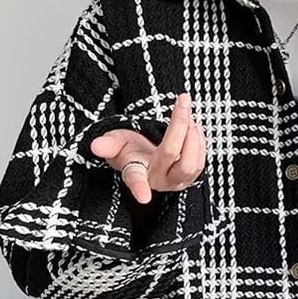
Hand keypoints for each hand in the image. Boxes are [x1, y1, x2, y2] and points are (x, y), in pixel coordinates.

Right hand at [89, 92, 205, 204]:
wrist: (145, 155)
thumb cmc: (129, 148)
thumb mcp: (116, 142)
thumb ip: (108, 144)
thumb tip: (96, 146)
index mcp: (136, 172)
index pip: (136, 179)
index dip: (139, 188)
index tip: (143, 198)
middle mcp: (157, 181)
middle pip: (175, 157)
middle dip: (181, 126)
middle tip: (182, 100)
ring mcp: (176, 182)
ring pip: (192, 163)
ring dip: (193, 134)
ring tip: (187, 113)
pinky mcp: (190, 179)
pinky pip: (201, 162)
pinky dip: (200, 141)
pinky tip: (193, 127)